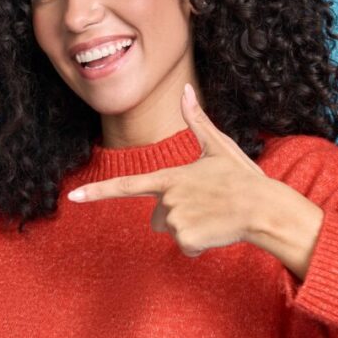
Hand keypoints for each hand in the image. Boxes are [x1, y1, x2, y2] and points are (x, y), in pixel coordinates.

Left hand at [66, 83, 269, 258]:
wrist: (265, 207)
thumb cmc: (242, 177)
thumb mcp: (218, 146)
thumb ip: (196, 121)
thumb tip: (186, 89)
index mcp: (170, 176)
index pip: (126, 184)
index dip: (97, 192)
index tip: (72, 197)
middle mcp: (168, 197)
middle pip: (159, 218)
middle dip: (179, 216)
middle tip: (208, 206)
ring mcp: (176, 219)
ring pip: (174, 233)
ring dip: (193, 230)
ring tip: (215, 216)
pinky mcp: (187, 238)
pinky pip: (186, 248)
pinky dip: (201, 245)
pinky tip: (217, 231)